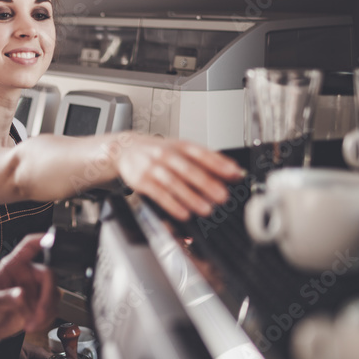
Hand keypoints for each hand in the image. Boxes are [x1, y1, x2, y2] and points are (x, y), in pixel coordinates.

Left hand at [0, 234, 56, 340]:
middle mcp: (27, 275)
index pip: (29, 246)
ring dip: (46, 311)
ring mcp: (35, 290)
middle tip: (39, 313)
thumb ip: (5, 297)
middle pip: (49, 275)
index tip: (51, 239)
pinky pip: (52, 308)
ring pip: (54, 294)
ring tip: (31, 322)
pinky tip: (32, 324)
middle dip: (47, 297)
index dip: (41, 240)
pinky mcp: (39, 305)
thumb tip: (21, 294)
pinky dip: (46, 319)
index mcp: (13, 266)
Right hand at [113, 134, 243, 220]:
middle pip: (188, 169)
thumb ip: (204, 160)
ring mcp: (153, 168)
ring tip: (206, 209)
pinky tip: (183, 213)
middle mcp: (166, 155)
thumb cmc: (157, 152)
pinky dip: (172, 205)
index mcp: (180, 146)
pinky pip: (159, 194)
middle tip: (222, 196)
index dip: (219, 163)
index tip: (234, 173)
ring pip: (174, 183)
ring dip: (191, 197)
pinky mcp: (142, 181)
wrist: (125, 149)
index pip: (201, 153)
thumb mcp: (180, 149)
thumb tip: (233, 172)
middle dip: (207, 183)